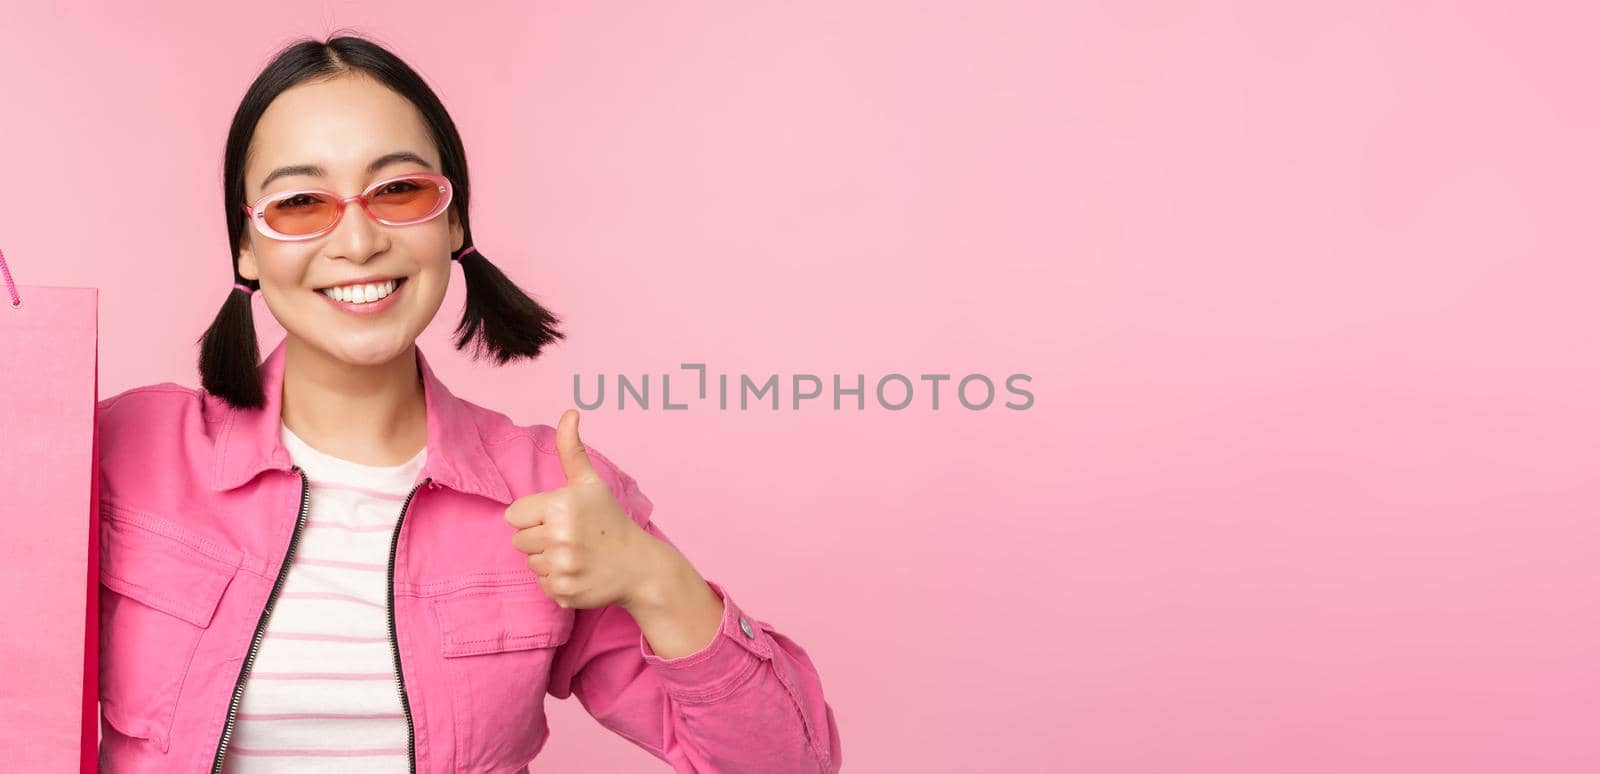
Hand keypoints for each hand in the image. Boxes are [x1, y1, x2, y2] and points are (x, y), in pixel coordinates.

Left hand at [504, 409, 660, 608]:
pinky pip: (542, 584)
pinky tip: (578, 571)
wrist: (639, 566)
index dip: (534, 516)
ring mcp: (562, 568)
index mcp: (559, 507)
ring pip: (530, 563)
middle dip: (539, 538)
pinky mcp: (563, 592)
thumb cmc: (609, 519)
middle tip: (569, 536)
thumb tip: (570, 412)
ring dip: (547, 559)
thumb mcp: (589, 483)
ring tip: (575, 553)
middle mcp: (559, 538)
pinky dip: (557, 580)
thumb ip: (571, 449)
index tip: (558, 517)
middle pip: (518, 541)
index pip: (513, 516)